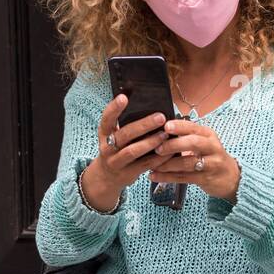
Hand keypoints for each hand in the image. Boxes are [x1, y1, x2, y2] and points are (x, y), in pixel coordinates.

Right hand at [81, 94, 177, 208]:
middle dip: (143, 125)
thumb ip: (125, 123)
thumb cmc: (116, 149)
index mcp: (104, 133)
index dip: (114, 108)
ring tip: (165, 134)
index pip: (107, 119)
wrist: (107, 176)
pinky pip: (145, 164)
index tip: (123, 97)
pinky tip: (169, 151)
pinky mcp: (128, 173)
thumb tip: (146, 105)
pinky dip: (158, 158)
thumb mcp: (114, 135)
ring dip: (151, 142)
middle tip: (160, 117)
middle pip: (124, 134)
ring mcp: (116, 162)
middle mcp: (107, 147)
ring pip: (133, 151)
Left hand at [148, 118, 241, 201]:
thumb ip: (186, 137)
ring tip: (152, 165)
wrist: (231, 177)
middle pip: (193, 143)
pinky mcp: (206, 179)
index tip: (165, 127)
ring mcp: (211, 164)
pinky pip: (184, 178)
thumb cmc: (211, 156)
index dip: (179, 127)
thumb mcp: (204, 142)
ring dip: (168, 164)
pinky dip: (167, 177)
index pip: (194, 127)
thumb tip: (160, 133)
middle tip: (158, 148)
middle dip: (173, 145)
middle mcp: (211, 147)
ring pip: (187, 163)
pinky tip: (155, 176)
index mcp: (208, 135)